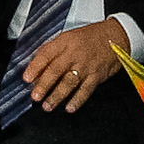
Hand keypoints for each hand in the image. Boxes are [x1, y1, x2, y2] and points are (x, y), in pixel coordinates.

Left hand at [17, 19, 132, 113]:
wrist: (116, 36)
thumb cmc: (91, 37)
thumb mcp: (69, 36)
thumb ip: (53, 49)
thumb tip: (36, 64)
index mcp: (65, 41)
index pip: (46, 54)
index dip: (35, 67)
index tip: (26, 78)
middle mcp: (75, 53)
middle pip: (56, 70)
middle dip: (44, 85)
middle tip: (35, 97)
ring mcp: (86, 65)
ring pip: (69, 82)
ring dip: (57, 96)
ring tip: (47, 106)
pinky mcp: (97, 75)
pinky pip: (86, 90)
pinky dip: (77, 100)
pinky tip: (69, 107)